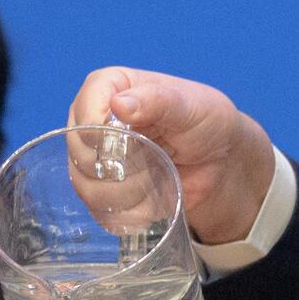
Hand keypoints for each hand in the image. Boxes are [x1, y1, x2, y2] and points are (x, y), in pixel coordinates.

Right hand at [70, 66, 276, 244]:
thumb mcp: (189, 105)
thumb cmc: (204, 120)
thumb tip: (119, 104)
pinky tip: (151, 201)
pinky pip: (98, 210)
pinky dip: (127, 212)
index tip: (128, 142)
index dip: (100, 132)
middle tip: (155, 162)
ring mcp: (93, 157)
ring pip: (86, 186)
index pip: (84, 110)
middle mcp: (91, 121)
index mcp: (108, 87)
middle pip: (81, 153)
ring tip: (156, 181)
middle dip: (120, 167)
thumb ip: (157, 101)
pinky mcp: (101, 189)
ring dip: (125, 193)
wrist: (218, 158)